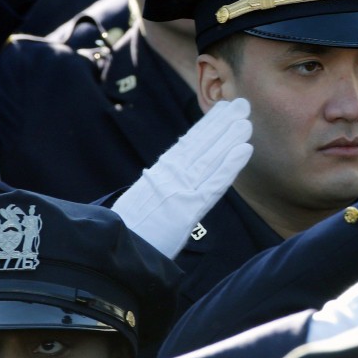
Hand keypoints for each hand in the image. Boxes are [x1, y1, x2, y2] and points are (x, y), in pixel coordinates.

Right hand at [111, 98, 252, 258]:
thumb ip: (159, 188)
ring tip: (246, 121)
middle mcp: (170, 177)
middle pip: (201, 146)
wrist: (111, 252)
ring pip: (210, 159)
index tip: (223, 109)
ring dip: (229, 138)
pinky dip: (230, 166)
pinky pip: (214, 185)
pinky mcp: (187, 210)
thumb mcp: (141, 202)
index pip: (188, 144)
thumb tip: (170, 176)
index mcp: (159, 174)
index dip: (207, 126)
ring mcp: (179, 191)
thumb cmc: (125, 233)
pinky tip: (244, 149)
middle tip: (241, 105)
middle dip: (222, 124)